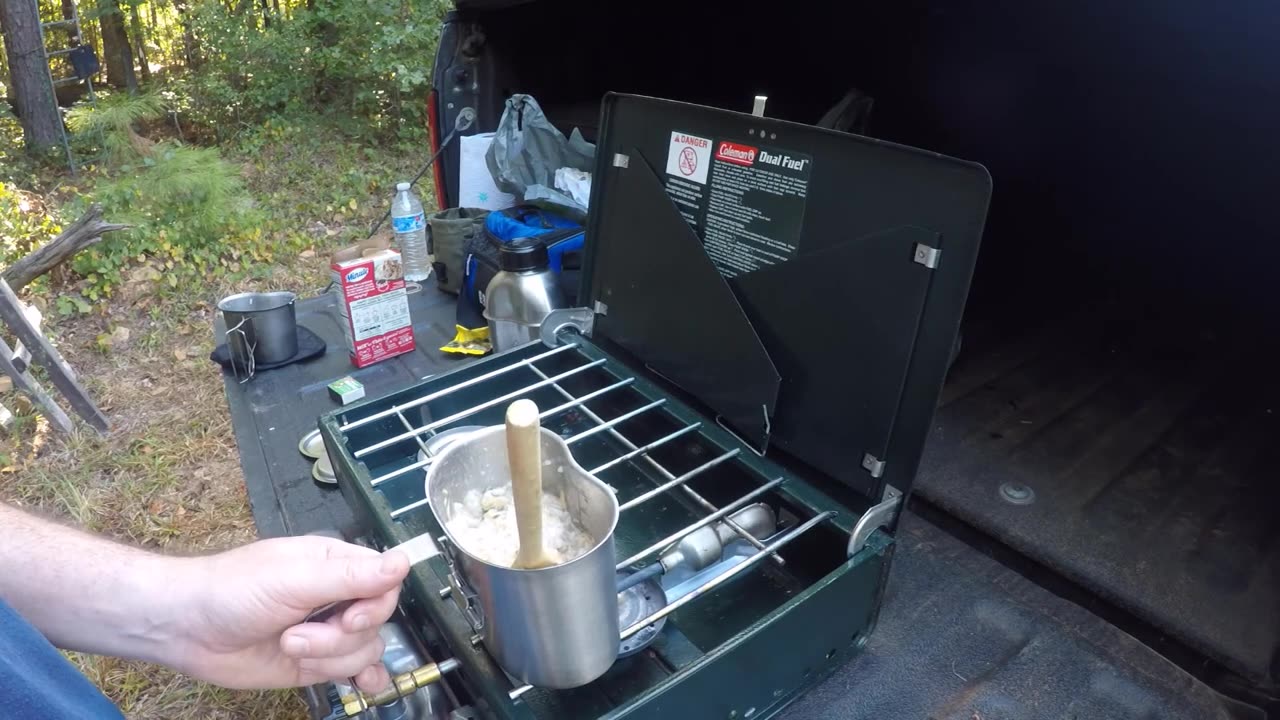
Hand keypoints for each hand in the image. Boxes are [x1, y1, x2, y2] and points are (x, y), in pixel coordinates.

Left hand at [174, 536, 409, 692]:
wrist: (187, 630)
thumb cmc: (233, 590)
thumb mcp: (294, 578)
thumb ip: (350, 576)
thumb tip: (403, 561)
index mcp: (335, 564)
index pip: (385, 582)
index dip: (376, 604)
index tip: (351, 617)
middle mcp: (336, 597)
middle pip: (377, 621)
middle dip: (340, 636)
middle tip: (299, 634)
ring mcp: (326, 633)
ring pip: (365, 650)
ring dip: (328, 656)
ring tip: (287, 646)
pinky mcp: (315, 664)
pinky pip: (357, 672)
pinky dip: (365, 680)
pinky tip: (362, 686)